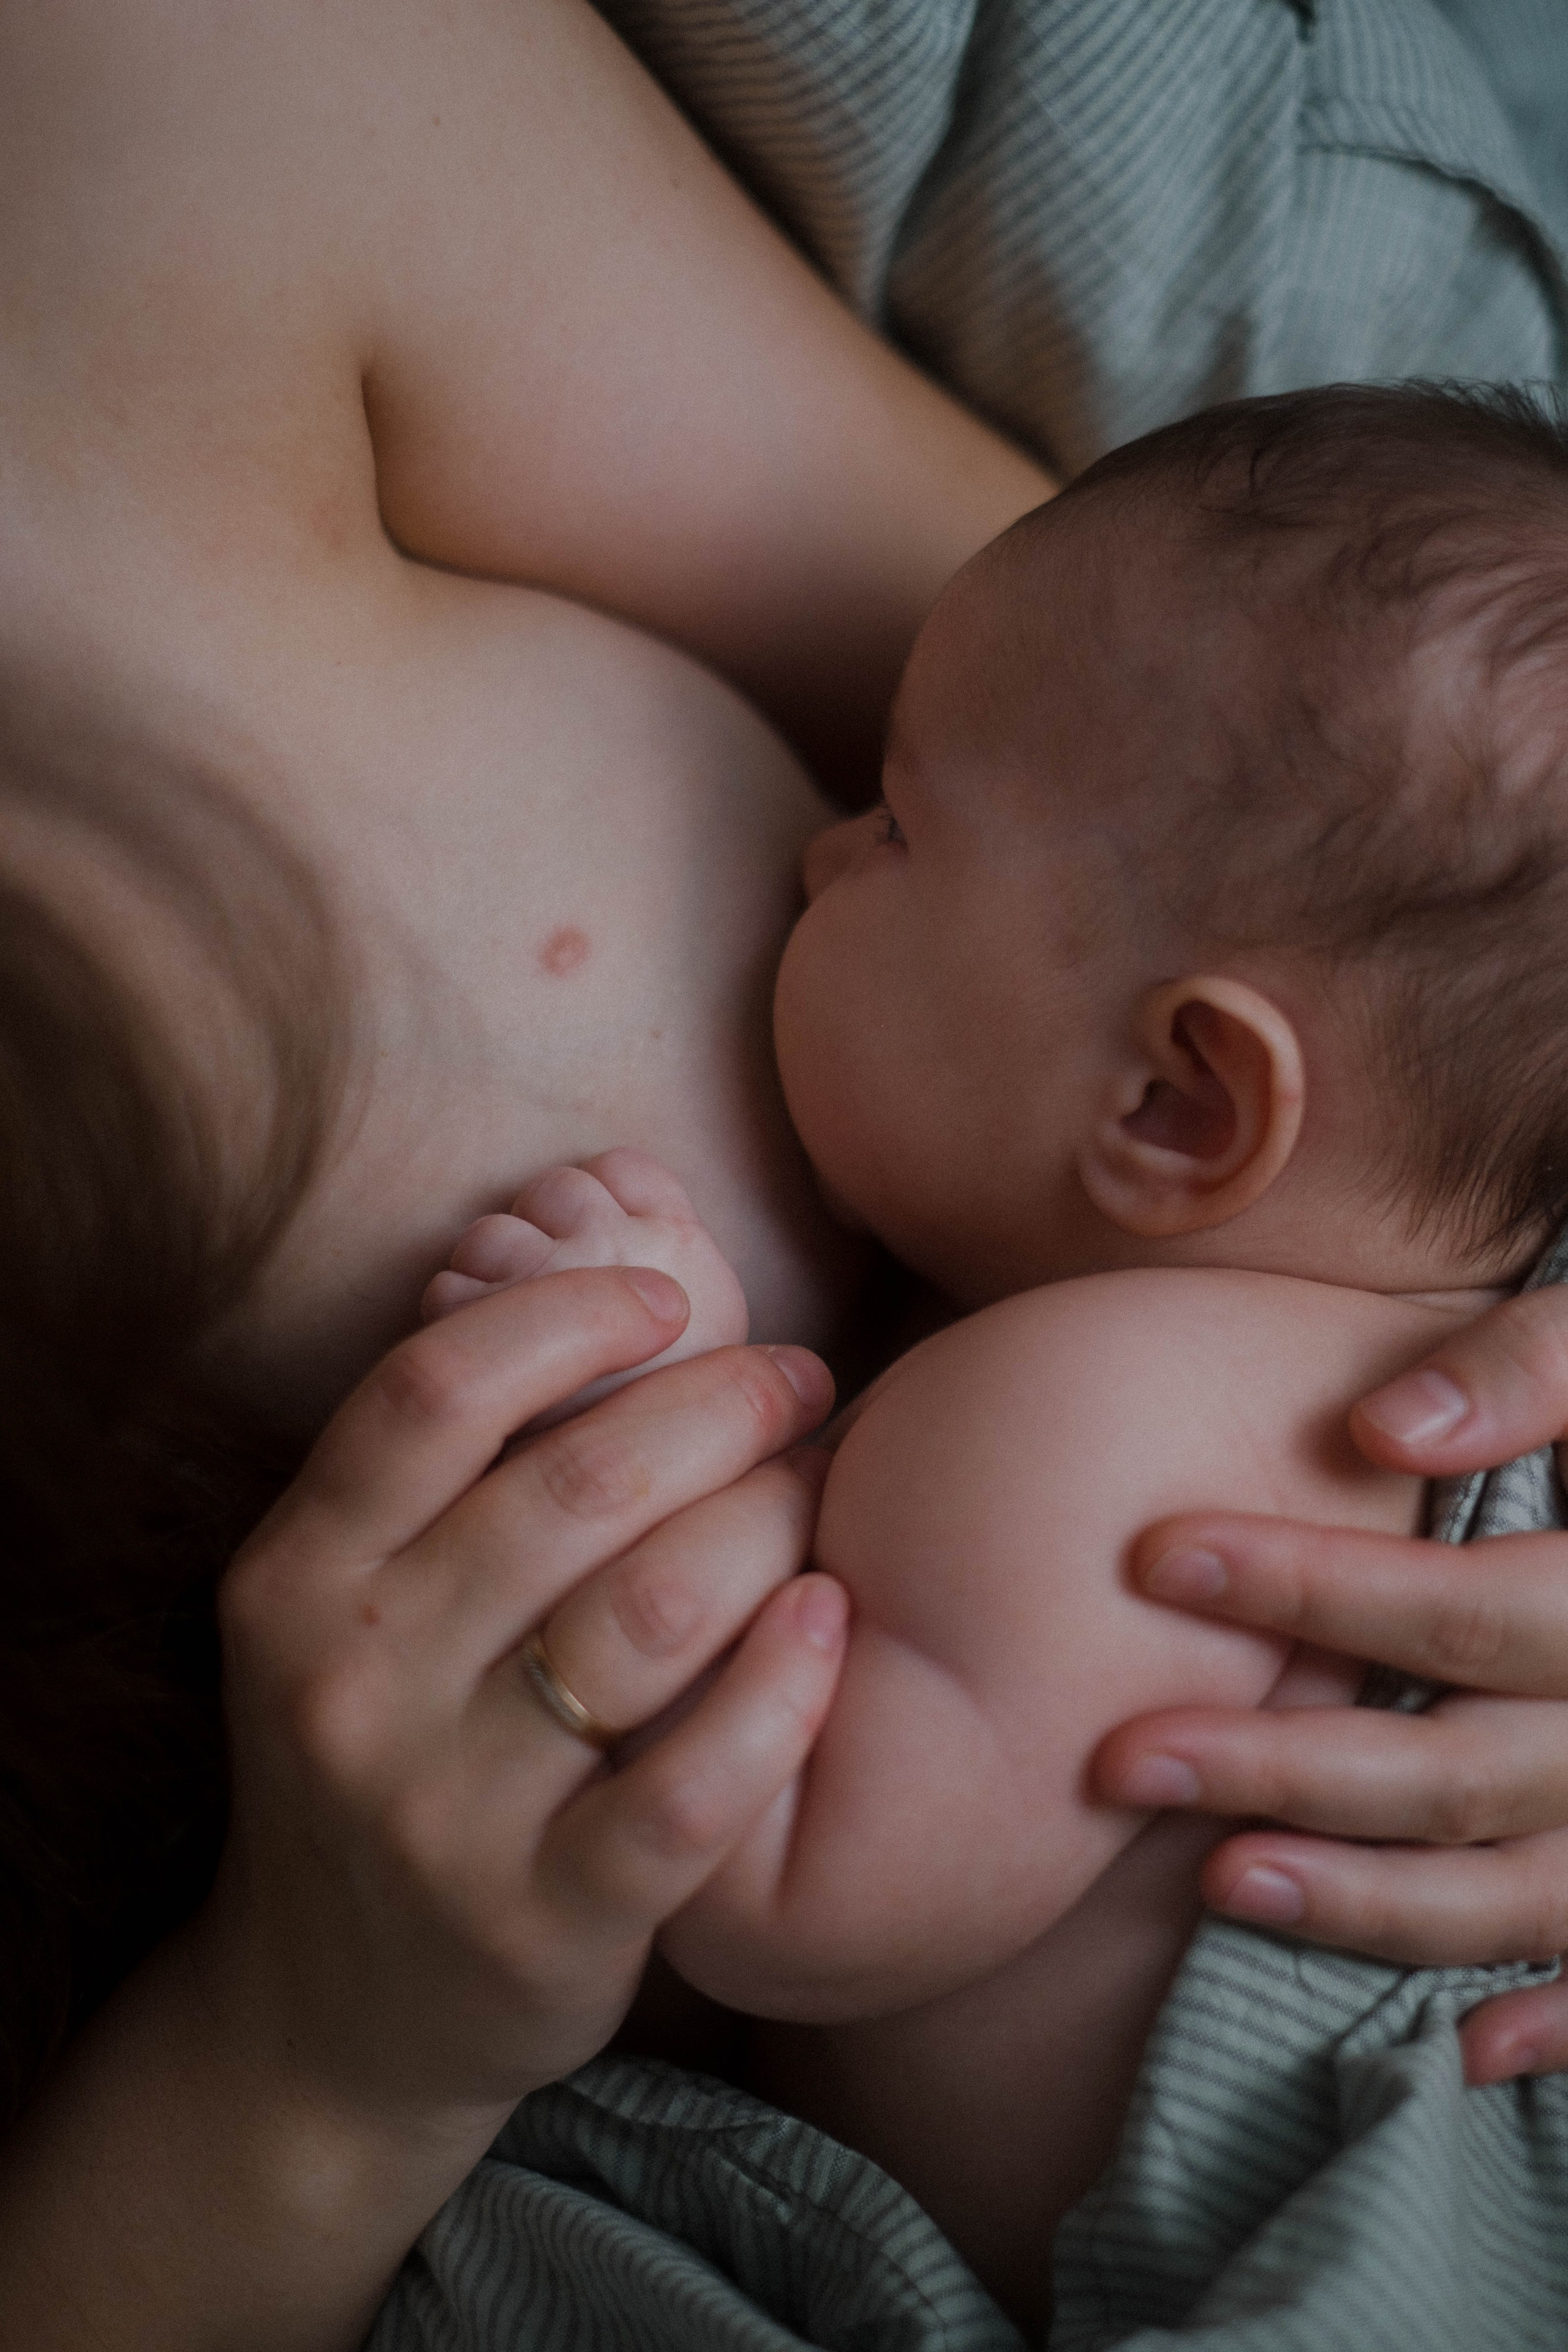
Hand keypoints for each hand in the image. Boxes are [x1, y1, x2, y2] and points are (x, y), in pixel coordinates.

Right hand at [0, 1266, 847, 2351]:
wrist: (325, 2022)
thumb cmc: (389, 1751)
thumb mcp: (350, 1611)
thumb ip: (446, 1478)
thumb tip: (625, 1301)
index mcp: (297, 1577)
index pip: (434, 1390)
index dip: (572, 1314)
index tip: (671, 1298)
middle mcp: (353, 1684)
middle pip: (580, 1484)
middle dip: (724, 1403)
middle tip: (797, 1387)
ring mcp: (444, 1813)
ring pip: (656, 1611)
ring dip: (772, 1521)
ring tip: (819, 1492)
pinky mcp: (544, 1922)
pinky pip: (695, 1784)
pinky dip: (784, 1687)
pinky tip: (829, 1622)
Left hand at [1093, 1282, 1567, 2084]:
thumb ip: (1527, 1364)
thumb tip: (1381, 1428)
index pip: (1468, 1611)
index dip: (1312, 1586)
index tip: (1155, 1558)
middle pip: (1464, 1770)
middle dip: (1286, 1766)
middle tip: (1124, 1755)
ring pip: (1519, 1895)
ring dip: (1370, 1902)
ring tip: (1220, 1880)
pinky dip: (1557, 2021)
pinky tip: (1458, 2049)